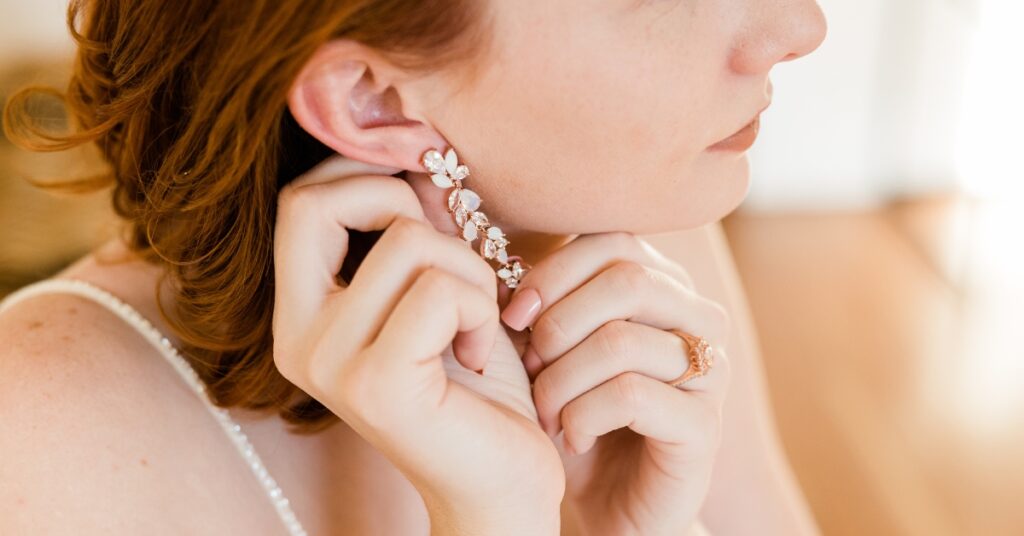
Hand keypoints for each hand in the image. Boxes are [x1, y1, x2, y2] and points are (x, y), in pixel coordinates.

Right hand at [272, 156, 563, 534]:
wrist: (500, 480)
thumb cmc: (474, 381)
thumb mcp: (441, 286)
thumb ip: (418, 226)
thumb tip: (417, 152)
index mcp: (302, 314)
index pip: (299, 202)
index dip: (363, 175)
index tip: (425, 194)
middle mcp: (297, 339)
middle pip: (319, 203)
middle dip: (403, 204)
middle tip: (451, 257)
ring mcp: (328, 364)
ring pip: (406, 241)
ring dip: (469, 268)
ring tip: (478, 318)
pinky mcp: (376, 385)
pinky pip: (439, 289)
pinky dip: (480, 306)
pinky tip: (478, 350)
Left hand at [500, 232, 731, 535]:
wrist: (603, 506)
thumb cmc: (572, 417)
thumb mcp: (546, 352)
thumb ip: (536, 302)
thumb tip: (493, 260)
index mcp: (665, 289)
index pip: (612, 243)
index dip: (553, 271)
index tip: (513, 315)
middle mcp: (699, 320)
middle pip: (626, 280)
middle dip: (558, 324)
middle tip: (530, 368)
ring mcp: (709, 373)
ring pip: (621, 340)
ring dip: (562, 379)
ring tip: (545, 411)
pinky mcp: (705, 428)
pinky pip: (630, 396)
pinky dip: (583, 416)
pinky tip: (573, 438)